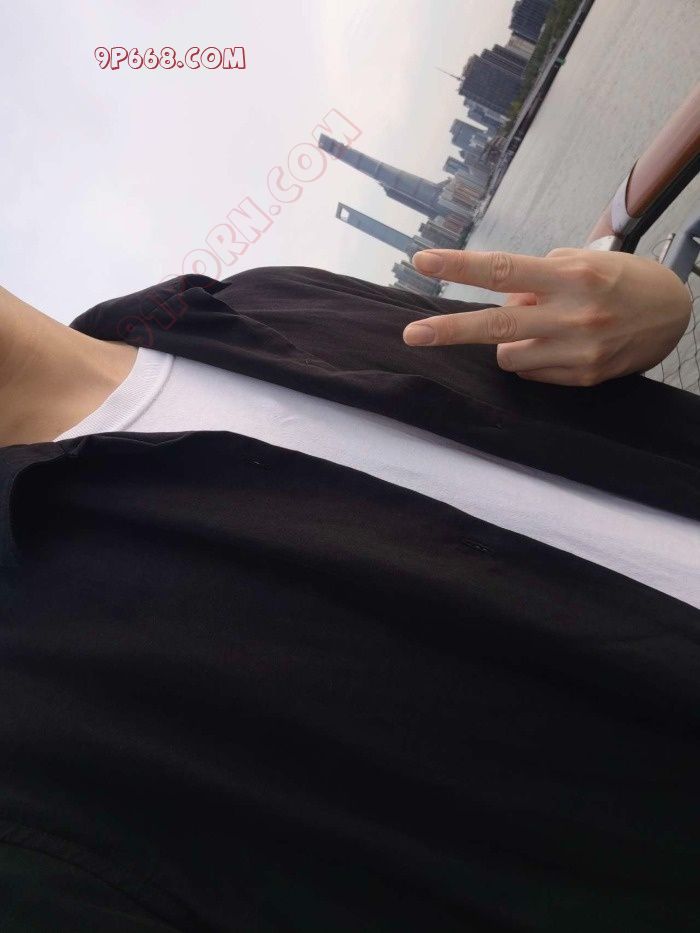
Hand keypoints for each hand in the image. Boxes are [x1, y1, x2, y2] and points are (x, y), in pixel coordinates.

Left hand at [402, 247, 691, 385]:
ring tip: (543, 327)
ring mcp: (577, 352)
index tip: (423, 262)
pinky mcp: (582, 378)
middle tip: (411, 334)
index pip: (503, 270)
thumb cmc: (619, 279)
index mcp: (570, 276)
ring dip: (510, 340)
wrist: (673, 316)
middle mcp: (572, 315)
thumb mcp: (581, 262)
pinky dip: (532, 358)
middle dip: (449, 331)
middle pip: (496, 325)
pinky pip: (530, 372)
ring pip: (507, 355)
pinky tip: (559, 345)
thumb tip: (501, 300)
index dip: (459, 267)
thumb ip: (536, 278)